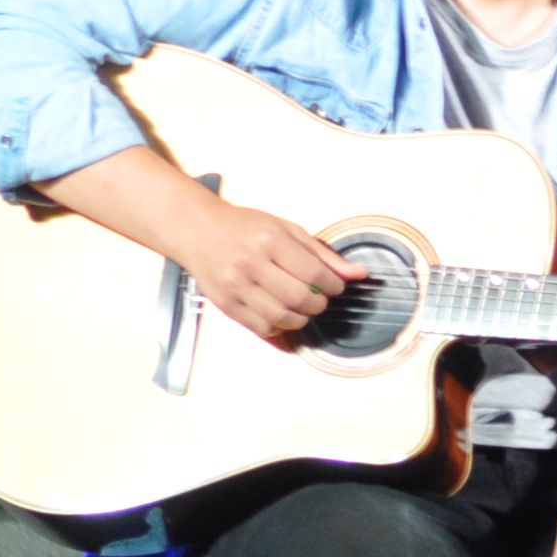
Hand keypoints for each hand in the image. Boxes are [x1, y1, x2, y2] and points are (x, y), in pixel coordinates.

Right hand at [39, 146, 362, 346]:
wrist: (198, 231)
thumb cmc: (245, 228)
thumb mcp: (287, 230)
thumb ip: (323, 254)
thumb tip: (359, 274)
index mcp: (269, 241)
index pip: (315, 274)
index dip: (334, 286)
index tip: (335, 286)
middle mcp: (250, 265)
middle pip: (301, 299)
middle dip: (320, 303)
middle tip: (319, 297)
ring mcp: (235, 287)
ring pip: (284, 318)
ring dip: (302, 318)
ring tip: (302, 306)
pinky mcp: (226, 305)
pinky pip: (263, 328)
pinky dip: (280, 326)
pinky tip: (281, 312)